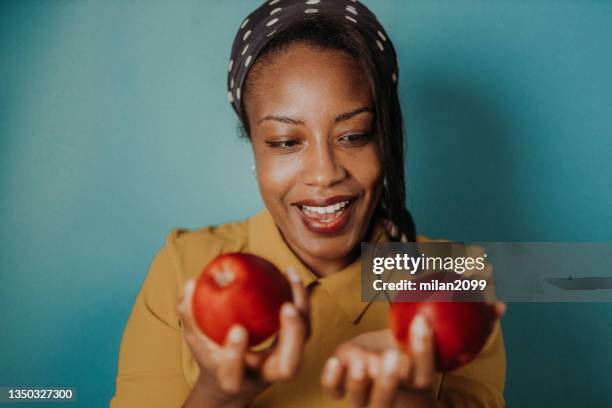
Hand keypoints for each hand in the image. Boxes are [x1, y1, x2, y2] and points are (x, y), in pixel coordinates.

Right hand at [177, 267, 308, 405]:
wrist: (235, 376)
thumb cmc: (211, 354)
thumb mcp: (195, 337)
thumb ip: (189, 313)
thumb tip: (191, 282)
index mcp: (235, 380)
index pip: (235, 373)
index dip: (235, 354)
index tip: (237, 329)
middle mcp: (266, 375)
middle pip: (289, 367)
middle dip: (292, 336)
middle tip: (287, 306)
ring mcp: (284, 361)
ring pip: (304, 340)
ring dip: (302, 307)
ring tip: (290, 276)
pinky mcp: (294, 345)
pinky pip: (303, 321)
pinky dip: (299, 297)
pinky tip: (288, 273)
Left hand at [321, 303, 505, 407]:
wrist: (381, 364)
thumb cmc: (412, 348)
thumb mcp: (435, 334)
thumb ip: (468, 323)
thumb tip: (501, 305)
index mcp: (416, 381)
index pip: (424, 371)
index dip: (424, 349)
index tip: (422, 321)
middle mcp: (393, 394)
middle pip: (395, 393)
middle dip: (394, 379)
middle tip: (392, 355)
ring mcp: (366, 397)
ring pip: (364, 399)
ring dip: (363, 384)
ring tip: (363, 364)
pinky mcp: (342, 390)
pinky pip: (335, 391)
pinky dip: (333, 379)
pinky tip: (334, 361)